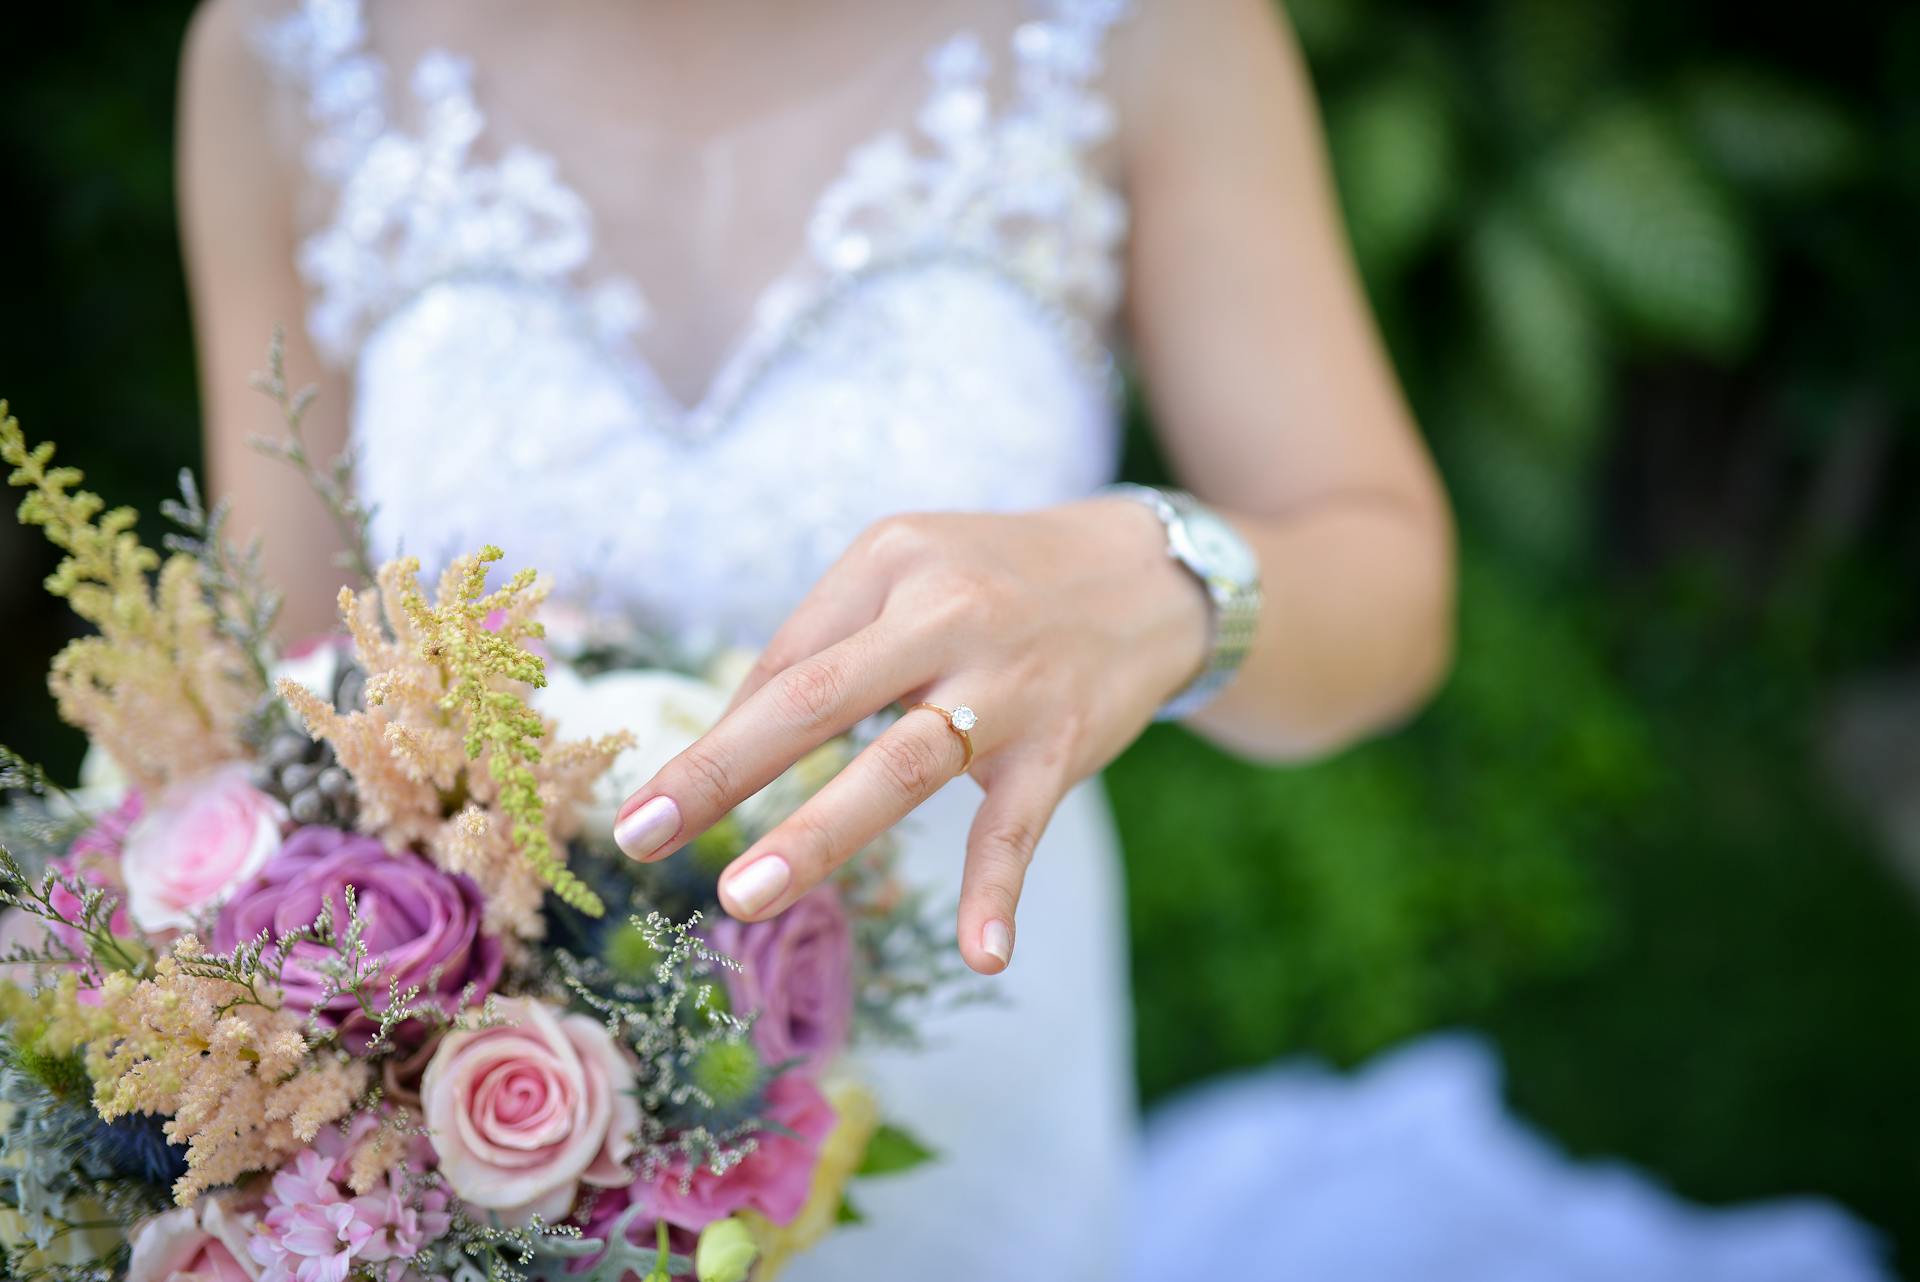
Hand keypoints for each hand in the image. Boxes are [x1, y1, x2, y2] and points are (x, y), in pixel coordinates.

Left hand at [611, 499, 1210, 973]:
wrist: (1149, 576)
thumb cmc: (996, 580)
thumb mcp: (909, 571)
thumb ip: (827, 641)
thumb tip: (731, 729)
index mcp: (890, 562)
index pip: (786, 661)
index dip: (719, 739)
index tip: (648, 805)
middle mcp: (945, 611)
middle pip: (817, 698)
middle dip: (722, 770)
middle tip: (641, 833)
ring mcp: (1007, 682)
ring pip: (901, 765)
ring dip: (820, 835)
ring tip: (744, 896)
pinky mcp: (1062, 743)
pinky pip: (1019, 826)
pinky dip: (998, 892)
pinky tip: (981, 955)